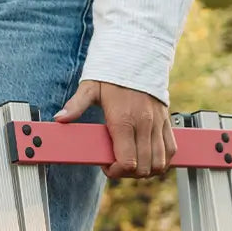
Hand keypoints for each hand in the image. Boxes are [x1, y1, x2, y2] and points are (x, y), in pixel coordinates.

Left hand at [54, 80, 175, 179]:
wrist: (138, 57)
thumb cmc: (113, 75)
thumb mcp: (90, 88)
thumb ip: (76, 105)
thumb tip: (60, 118)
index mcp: (124, 121)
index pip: (128, 162)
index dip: (116, 171)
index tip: (107, 165)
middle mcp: (144, 125)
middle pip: (144, 168)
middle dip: (128, 173)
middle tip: (117, 165)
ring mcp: (158, 124)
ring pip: (159, 163)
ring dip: (146, 170)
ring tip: (132, 162)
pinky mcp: (167, 122)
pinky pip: (171, 150)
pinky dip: (162, 161)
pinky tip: (148, 158)